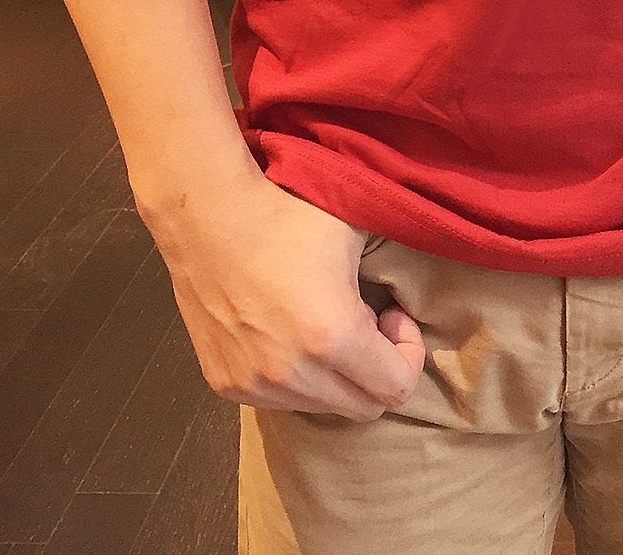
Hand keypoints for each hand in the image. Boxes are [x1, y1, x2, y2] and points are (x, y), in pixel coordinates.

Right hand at [143, 168, 424, 417]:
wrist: (206, 215)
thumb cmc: (286, 213)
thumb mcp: (354, 230)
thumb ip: (390, 272)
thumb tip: (416, 292)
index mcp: (332, 337)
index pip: (396, 389)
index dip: (408, 352)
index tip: (393, 313)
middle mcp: (292, 375)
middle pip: (364, 408)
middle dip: (378, 368)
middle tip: (366, 321)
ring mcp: (254, 386)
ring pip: (323, 407)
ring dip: (337, 376)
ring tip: (324, 323)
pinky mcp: (225, 386)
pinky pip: (281, 401)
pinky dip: (298, 377)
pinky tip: (287, 331)